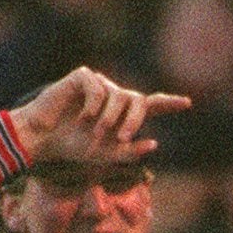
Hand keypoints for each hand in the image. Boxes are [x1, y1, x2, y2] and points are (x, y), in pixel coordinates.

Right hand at [8, 67, 189, 166]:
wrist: (45, 138)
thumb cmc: (74, 146)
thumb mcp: (106, 155)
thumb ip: (130, 152)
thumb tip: (155, 143)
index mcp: (122, 114)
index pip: (150, 105)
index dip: (168, 103)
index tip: (187, 103)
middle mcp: (114, 95)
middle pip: (136, 100)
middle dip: (133, 121)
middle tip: (122, 138)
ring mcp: (99, 84)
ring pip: (117, 96)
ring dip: (108, 119)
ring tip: (92, 132)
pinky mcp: (83, 77)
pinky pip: (97, 89)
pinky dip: (92, 107)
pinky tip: (81, 118)